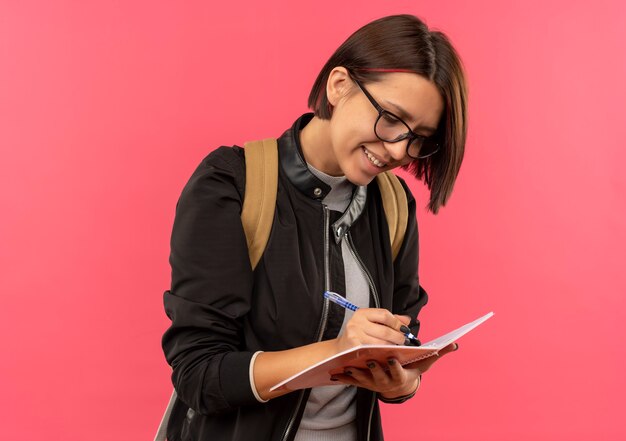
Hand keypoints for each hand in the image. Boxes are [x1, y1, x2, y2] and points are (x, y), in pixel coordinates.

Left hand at [330, 342, 459, 397]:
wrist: (397, 386)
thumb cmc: (411, 370)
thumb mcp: (424, 363)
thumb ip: (437, 354)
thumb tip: (454, 345)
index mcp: (401, 377)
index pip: (398, 372)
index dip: (395, 366)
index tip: (392, 357)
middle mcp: (387, 382)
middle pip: (379, 376)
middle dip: (375, 368)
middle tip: (369, 358)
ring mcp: (373, 384)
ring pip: (363, 380)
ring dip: (355, 374)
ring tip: (348, 365)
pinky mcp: (362, 383)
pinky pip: (351, 381)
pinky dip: (343, 377)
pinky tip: (334, 372)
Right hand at [333, 308, 409, 352]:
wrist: (340, 349)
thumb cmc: (358, 335)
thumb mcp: (371, 323)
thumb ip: (389, 320)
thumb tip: (407, 320)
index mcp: (362, 313)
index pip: (384, 314)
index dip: (397, 322)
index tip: (405, 329)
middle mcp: (357, 322)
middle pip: (384, 330)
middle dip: (398, 336)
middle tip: (405, 340)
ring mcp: (355, 335)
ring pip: (381, 343)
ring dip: (392, 346)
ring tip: (398, 347)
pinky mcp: (355, 348)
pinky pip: (374, 351)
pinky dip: (384, 352)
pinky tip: (388, 353)